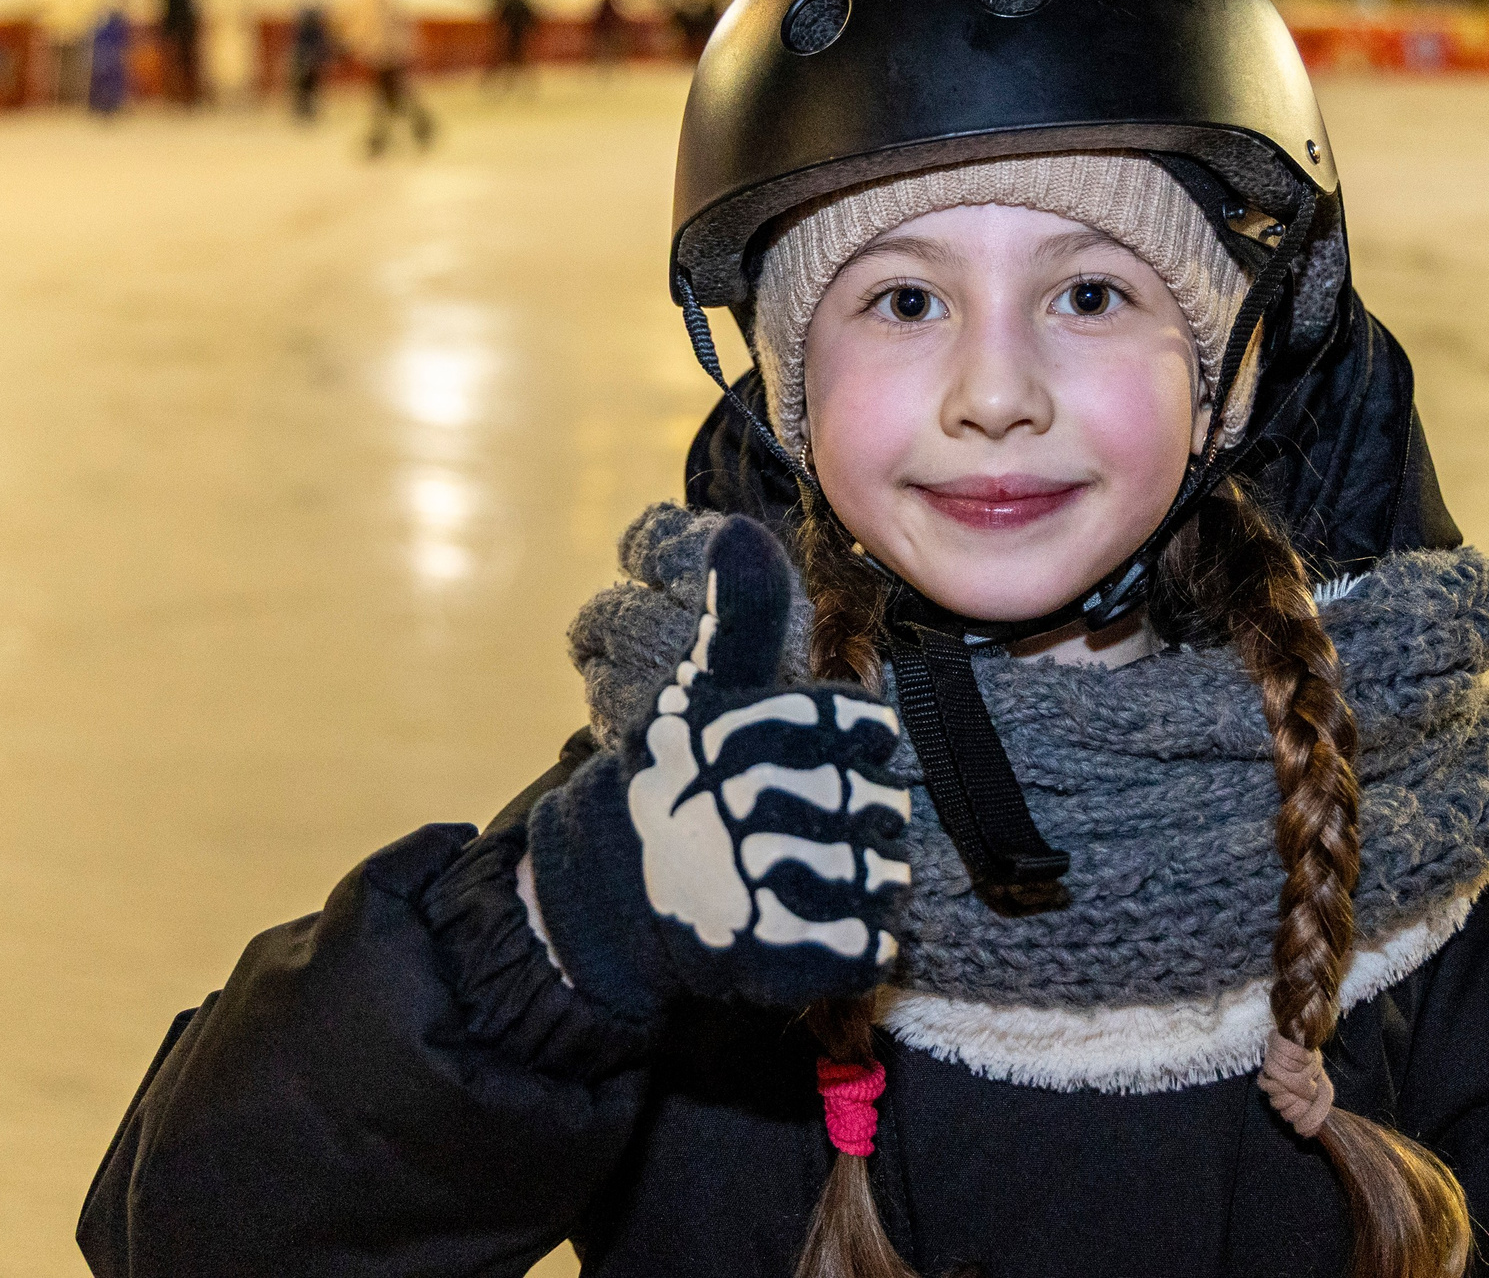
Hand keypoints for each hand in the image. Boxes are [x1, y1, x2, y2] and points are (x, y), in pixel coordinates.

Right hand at [529, 516, 911, 1018]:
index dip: (854, 749)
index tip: (818, 763)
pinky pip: (864, 946)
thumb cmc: (671, 783)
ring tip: (817, 875)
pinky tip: (829, 928)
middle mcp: (760, 803)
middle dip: (859, 819)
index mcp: (752, 732)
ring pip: (880, 875)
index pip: (867, 730)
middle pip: (880, 806)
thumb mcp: (702, 690)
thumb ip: (738, 616)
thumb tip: (740, 530)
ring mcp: (768, 883)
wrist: (607, 898)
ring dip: (862, 879)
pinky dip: (857, 941)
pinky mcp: (777, 958)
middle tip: (813, 828)